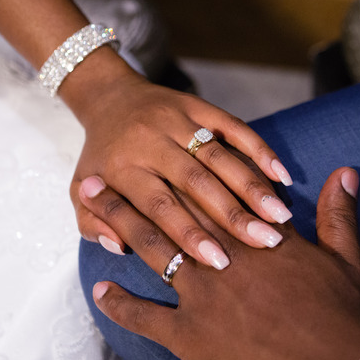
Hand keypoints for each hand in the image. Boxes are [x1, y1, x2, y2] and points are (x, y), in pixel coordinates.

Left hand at [68, 64, 293, 269]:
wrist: (108, 98)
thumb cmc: (100, 158)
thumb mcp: (79, 192)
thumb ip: (93, 223)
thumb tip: (119, 246)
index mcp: (123, 168)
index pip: (160, 207)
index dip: (189, 234)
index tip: (219, 262)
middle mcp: (150, 141)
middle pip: (196, 182)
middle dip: (232, 214)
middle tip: (265, 242)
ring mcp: (176, 120)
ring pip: (219, 155)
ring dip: (252, 185)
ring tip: (281, 216)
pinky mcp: (198, 105)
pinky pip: (233, 125)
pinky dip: (259, 148)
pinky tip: (281, 174)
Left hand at [82, 165, 359, 359]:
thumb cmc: (342, 320)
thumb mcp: (347, 262)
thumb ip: (337, 214)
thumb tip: (345, 173)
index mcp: (258, 237)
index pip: (216, 195)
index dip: (186, 173)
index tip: (159, 152)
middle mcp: (223, 256)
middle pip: (172, 213)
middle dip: (134, 190)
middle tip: (99, 175)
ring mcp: (202, 295)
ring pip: (152, 250)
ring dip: (119, 226)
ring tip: (94, 204)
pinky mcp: (189, 335)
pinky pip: (145, 317)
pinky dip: (121, 305)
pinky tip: (102, 292)